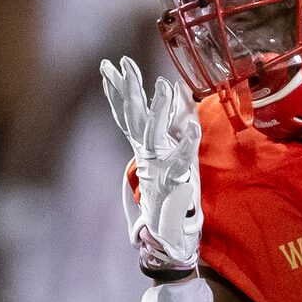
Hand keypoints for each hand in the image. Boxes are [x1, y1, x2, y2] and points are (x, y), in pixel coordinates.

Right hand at [101, 55, 201, 278]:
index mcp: (145, 148)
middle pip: (134, 118)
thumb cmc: (174, 195)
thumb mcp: (172, 157)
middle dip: (128, 90)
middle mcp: (148, 156)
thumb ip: (172, 129)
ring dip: (159, 110)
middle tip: (121, 64)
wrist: (170, 237)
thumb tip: (178, 96)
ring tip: (163, 85)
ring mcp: (159, 168)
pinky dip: (187, 143)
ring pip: (154, 135)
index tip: (108, 67)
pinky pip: (181, 161)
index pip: (128, 115)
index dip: (118, 91)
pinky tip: (193, 124)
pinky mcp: (174, 183)